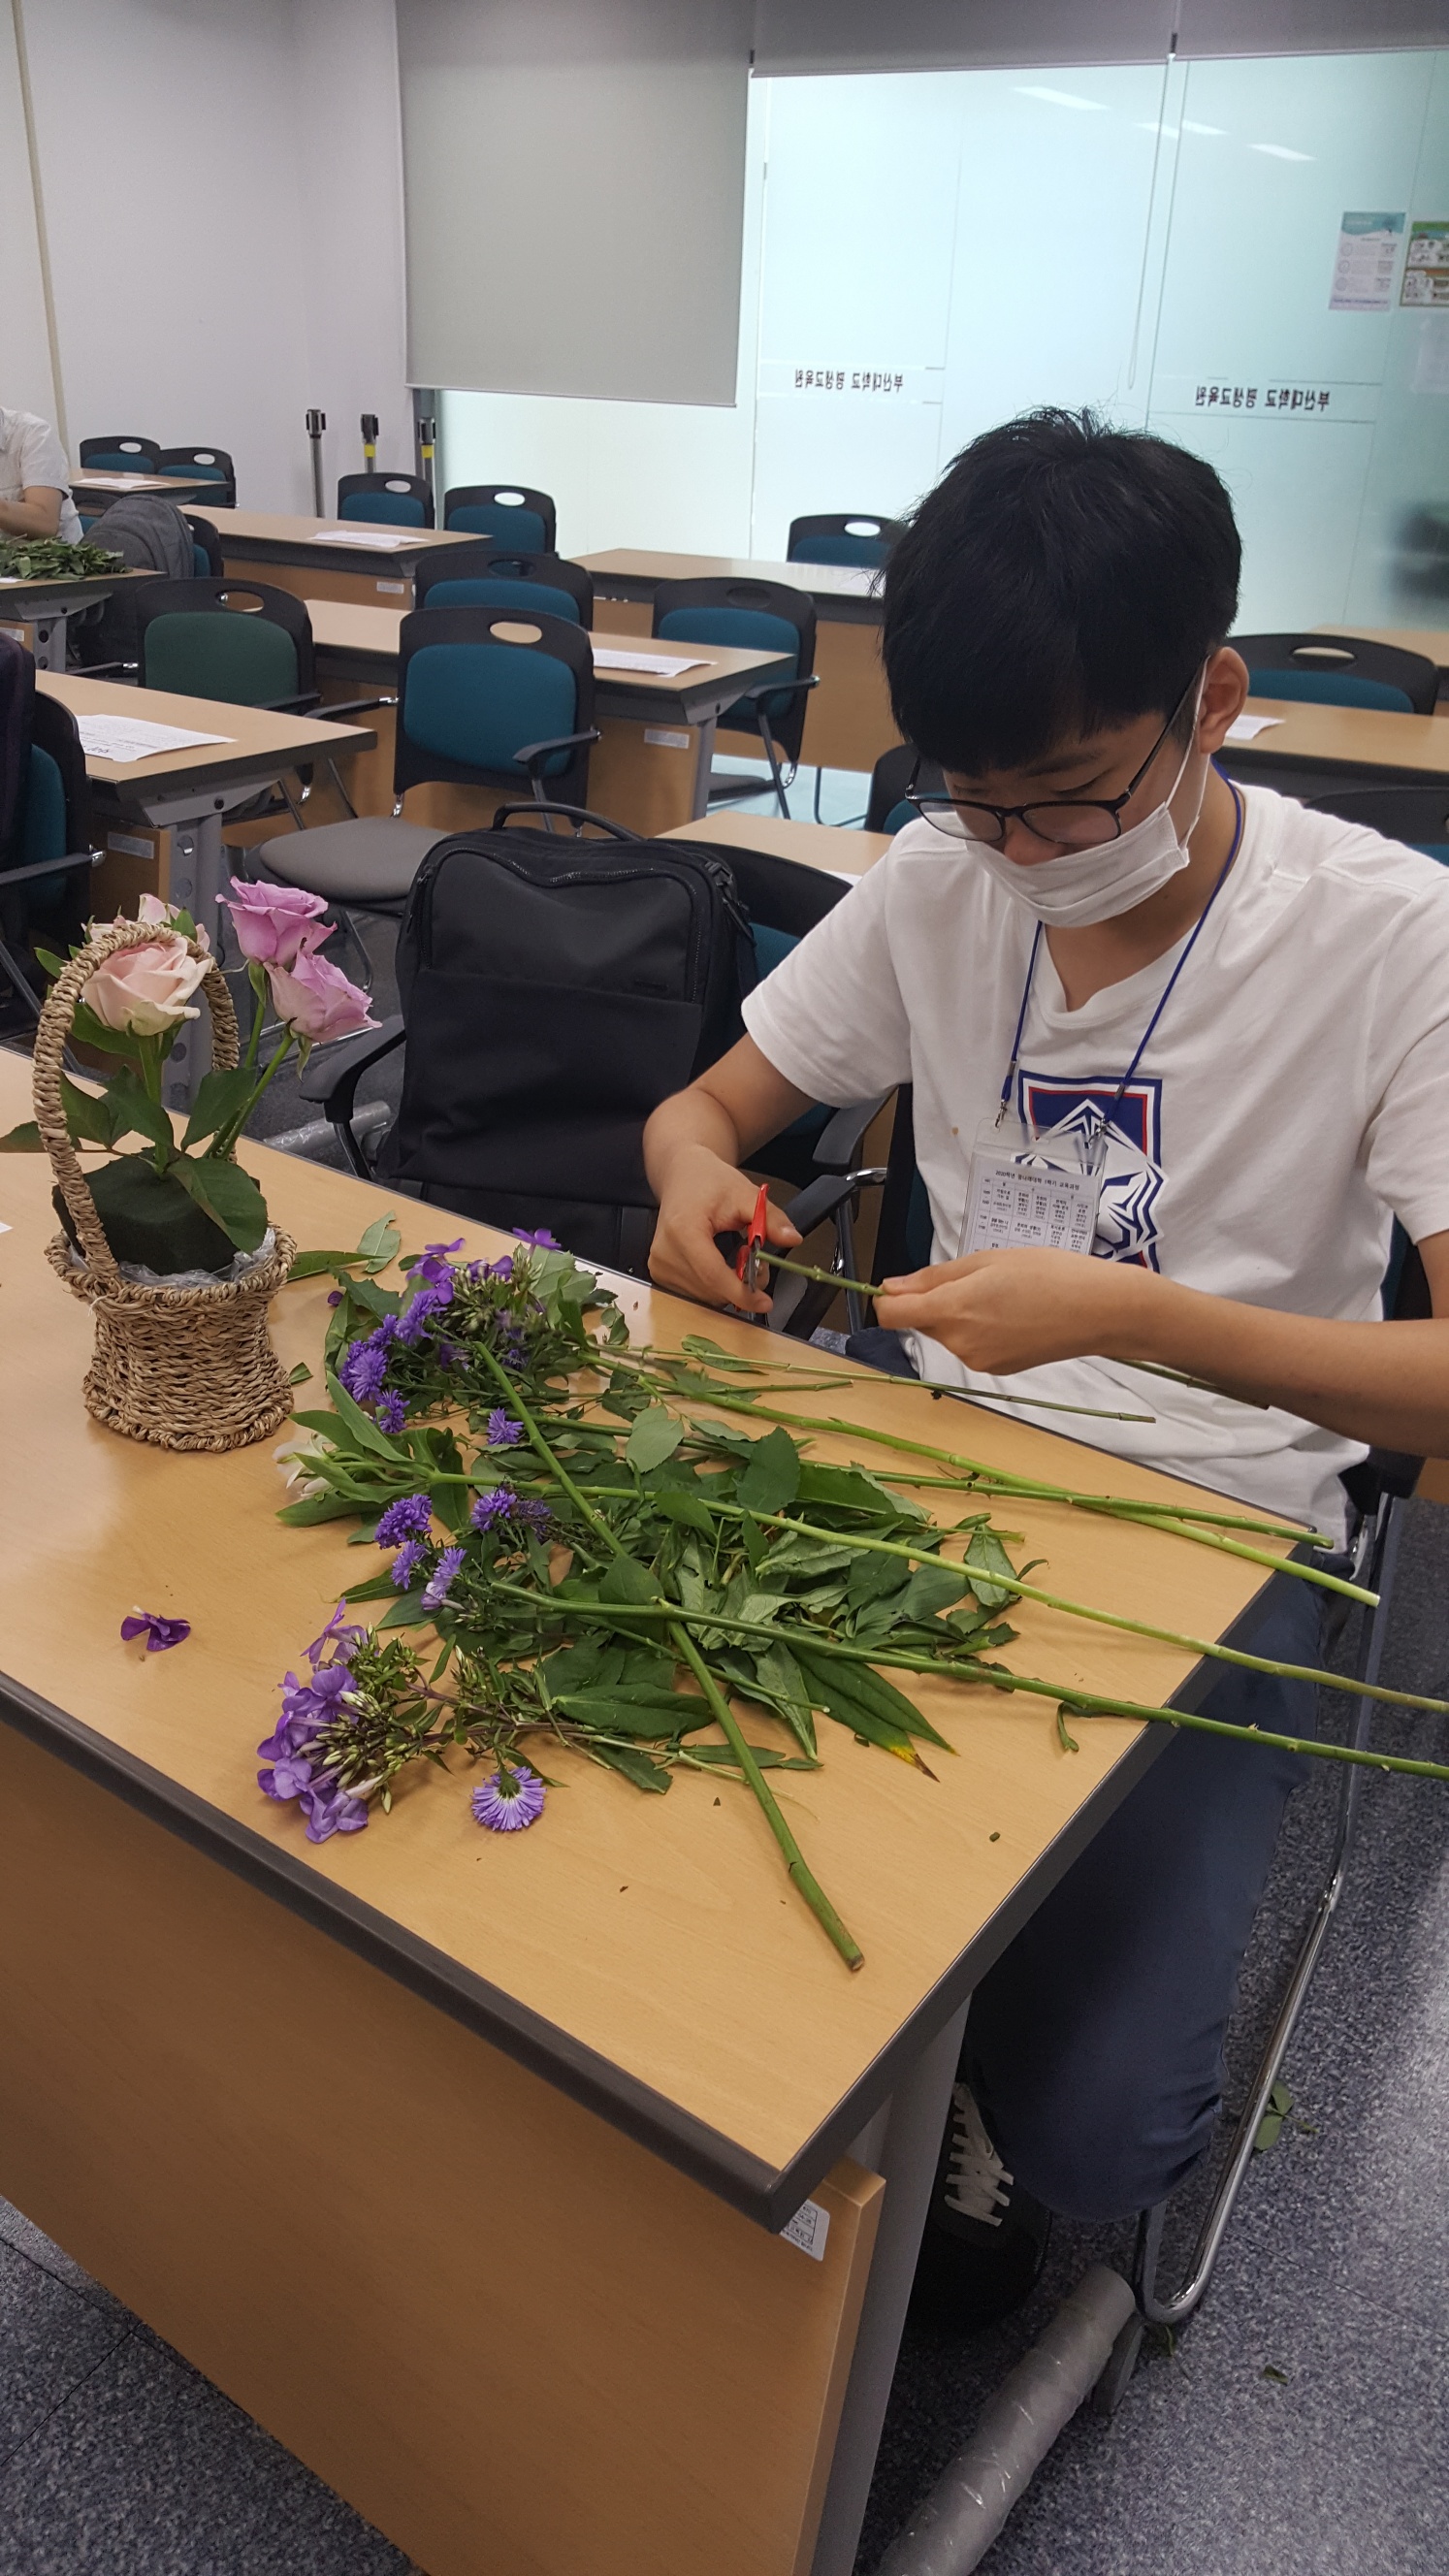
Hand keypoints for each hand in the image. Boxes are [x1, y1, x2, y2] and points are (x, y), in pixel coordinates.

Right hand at [648, 1145, 800, 1315]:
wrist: (683, 1175)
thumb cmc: (709, 1182)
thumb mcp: (746, 1194)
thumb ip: (770, 1218)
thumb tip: (791, 1238)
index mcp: (683, 1230)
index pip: (712, 1275)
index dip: (741, 1293)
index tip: (764, 1301)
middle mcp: (665, 1251)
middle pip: (710, 1289)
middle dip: (740, 1286)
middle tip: (757, 1262)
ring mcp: (659, 1264)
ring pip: (704, 1296)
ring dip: (728, 1287)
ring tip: (737, 1258)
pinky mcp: (659, 1272)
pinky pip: (694, 1293)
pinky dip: (714, 1286)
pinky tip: (719, 1264)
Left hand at [876, 1247, 1160, 1372]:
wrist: (1100, 1310)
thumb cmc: (1051, 1275)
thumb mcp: (986, 1260)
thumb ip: (934, 1277)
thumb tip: (892, 1287)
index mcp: (953, 1311)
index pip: (890, 1315)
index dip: (887, 1298)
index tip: (901, 1285)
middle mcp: (960, 1343)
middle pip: (921, 1322)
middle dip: (932, 1302)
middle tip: (973, 1277)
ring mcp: (979, 1361)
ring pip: (947, 1333)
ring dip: (959, 1314)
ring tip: (1000, 1293)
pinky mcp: (997, 1369)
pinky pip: (971, 1346)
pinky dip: (979, 1329)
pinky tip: (1011, 1314)